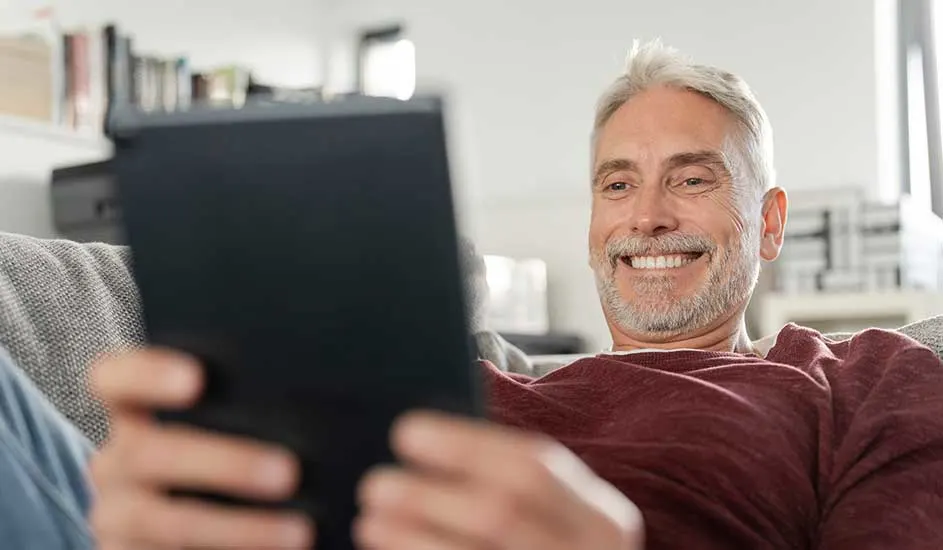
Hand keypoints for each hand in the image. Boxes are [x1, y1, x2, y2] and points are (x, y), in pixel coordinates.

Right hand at [88, 348, 314, 548]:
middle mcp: (117, 464)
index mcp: (136, 414)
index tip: (195, 378)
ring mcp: (117, 518)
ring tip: (298, 530)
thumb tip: (307, 408)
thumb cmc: (232, 466)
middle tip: (288, 472)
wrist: (211, 535)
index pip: (114, 380)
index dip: (146, 374)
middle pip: (148, 454)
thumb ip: (249, 415)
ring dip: (237, 527)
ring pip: (164, 522)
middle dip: (224, 464)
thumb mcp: (235, 432)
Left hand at [355, 411, 643, 549]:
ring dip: (411, 540)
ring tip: (369, 522)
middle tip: (374, 484)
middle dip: (428, 497)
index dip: (465, 446)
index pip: (533, 468)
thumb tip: (421, 441)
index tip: (405, 431)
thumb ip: (510, 483)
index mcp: (602, 519)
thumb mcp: (561, 517)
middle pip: (501, 516)